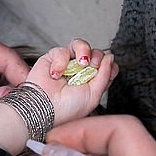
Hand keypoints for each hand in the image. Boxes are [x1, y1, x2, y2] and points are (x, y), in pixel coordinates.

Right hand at [0, 39, 117, 125]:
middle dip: (97, 58)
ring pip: (81, 45)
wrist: (44, 109)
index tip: (108, 69)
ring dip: (84, 51)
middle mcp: (80, 72)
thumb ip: (105, 75)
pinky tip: (57, 74)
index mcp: (92, 83)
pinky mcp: (53, 58)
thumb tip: (110, 57)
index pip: (107, 66)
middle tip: (92, 67)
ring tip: (81, 63)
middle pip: (96, 53)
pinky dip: (61, 61)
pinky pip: (63, 51)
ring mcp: (68, 64)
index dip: (109, 64)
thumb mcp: (94, 95)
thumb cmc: (67, 109)